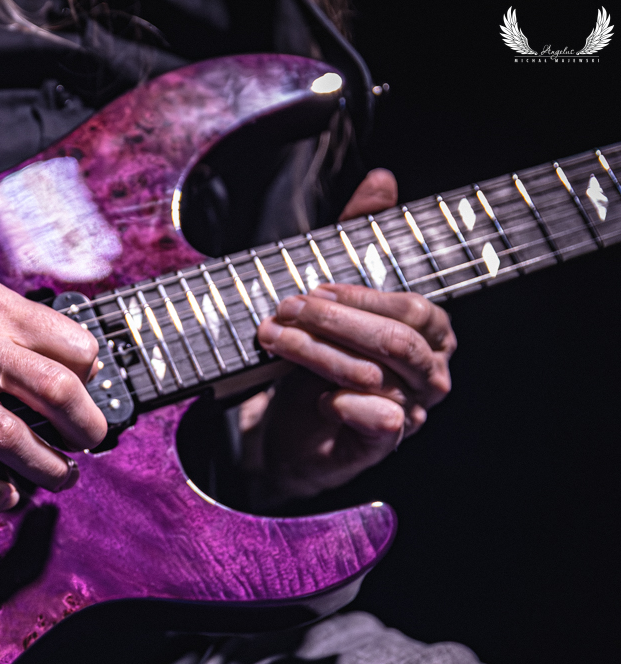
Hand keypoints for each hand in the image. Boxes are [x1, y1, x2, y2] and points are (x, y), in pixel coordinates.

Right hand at [0, 246, 108, 515]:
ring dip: (48, 469)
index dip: (90, 374)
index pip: (72, 345)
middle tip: (88, 441)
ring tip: (58, 477)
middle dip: (87, 428)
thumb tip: (46, 350)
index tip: (86, 390)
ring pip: (13, 440)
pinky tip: (2, 497)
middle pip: (57, 393)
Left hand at [241, 170, 456, 503]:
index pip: (413, 307)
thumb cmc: (312, 360)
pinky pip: (384, 422)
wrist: (279, 431)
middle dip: (335, 323)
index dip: (362, 296)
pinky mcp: (382, 443)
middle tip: (283, 311)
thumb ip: (355, 236)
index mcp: (427, 332)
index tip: (313, 289)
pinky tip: (318, 397)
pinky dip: (348, 405)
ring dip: (321, 356)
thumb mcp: (329, 293)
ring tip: (276, 341)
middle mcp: (430, 372)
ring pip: (381, 377)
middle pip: (398, 341)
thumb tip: (382, 178)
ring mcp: (411, 410)